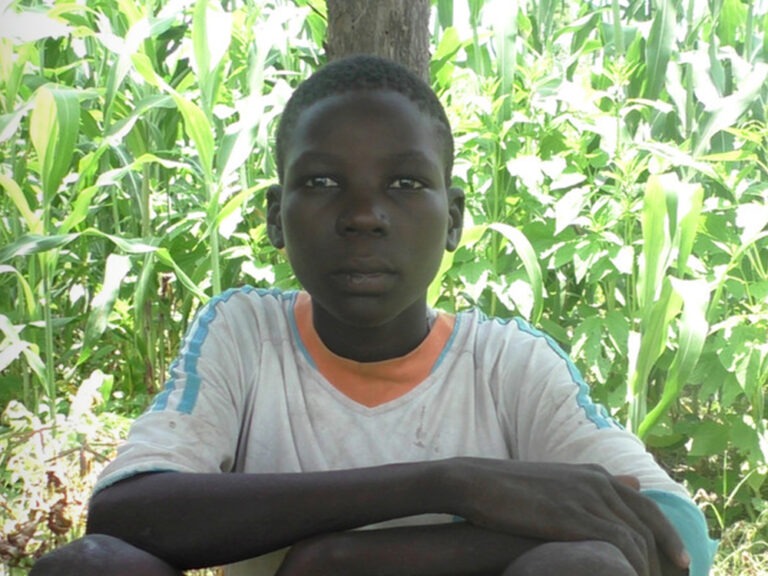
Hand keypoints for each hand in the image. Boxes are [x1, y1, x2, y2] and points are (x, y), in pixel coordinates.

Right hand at [446, 458, 689, 575]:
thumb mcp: (555, 484)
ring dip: (649, 569)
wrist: (476, 482)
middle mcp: (597, 481)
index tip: (681, 561)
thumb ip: (590, 489)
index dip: (667, 535)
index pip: (645, 506)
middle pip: (649, 523)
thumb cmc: (507, 488)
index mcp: (593, 473)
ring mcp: (587, 498)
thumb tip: (630, 484)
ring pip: (638, 539)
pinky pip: (621, 546)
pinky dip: (632, 569)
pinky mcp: (575, 517)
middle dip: (667, 556)